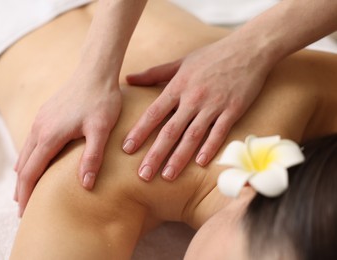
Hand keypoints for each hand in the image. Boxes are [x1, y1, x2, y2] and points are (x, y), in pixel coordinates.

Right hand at [14, 72, 120, 215]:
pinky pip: (31, 141)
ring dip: (23, 173)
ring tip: (25, 189)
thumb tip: (84, 185)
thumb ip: (92, 157)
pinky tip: (34, 161)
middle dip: (22, 188)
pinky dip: (28, 157)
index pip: (31, 171)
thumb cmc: (101, 100)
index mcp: (50, 136)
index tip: (25, 212)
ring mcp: (41, 119)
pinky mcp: (46, 114)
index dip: (27, 193)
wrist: (95, 72)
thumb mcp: (101, 130)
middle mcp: (39, 128)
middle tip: (23, 208)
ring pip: (25, 152)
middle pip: (23, 164)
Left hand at [123, 38, 269, 181]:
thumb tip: (128, 79)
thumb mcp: (181, 62)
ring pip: (193, 135)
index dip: (140, 131)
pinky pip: (219, 132)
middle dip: (156, 153)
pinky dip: (210, 147)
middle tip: (143, 174)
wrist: (249, 48)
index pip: (154, 112)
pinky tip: (200, 163)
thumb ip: (154, 74)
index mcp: (178, 86)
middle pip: (171, 130)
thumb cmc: (211, 56)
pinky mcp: (233, 110)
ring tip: (167, 176)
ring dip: (179, 157)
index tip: (127, 149)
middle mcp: (193, 98)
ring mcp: (214, 105)